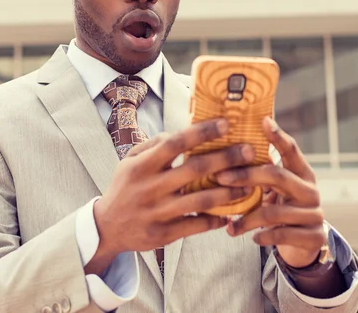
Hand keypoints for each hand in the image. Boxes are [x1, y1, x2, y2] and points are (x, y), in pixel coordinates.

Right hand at [86, 119, 255, 274]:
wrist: (107, 227)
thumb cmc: (125, 187)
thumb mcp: (130, 161)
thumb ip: (153, 145)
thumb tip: (180, 133)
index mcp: (141, 166)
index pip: (175, 144)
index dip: (201, 133)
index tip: (225, 124)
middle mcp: (150, 188)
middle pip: (194, 170)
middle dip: (226, 159)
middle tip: (249, 151)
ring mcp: (158, 212)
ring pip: (201, 200)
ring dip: (229, 192)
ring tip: (249, 185)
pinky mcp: (164, 234)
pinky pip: (196, 225)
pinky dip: (216, 220)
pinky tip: (230, 213)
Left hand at [215, 117, 325, 268]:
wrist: (303, 244)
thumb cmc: (280, 208)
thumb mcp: (275, 189)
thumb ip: (262, 171)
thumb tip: (227, 149)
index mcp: (302, 173)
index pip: (291, 150)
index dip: (278, 135)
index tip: (262, 120)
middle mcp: (310, 190)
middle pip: (276, 175)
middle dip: (245, 175)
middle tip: (220, 177)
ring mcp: (314, 214)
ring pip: (273, 212)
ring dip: (246, 218)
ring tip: (230, 222)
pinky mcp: (314, 237)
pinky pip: (280, 235)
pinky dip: (261, 236)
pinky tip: (251, 237)